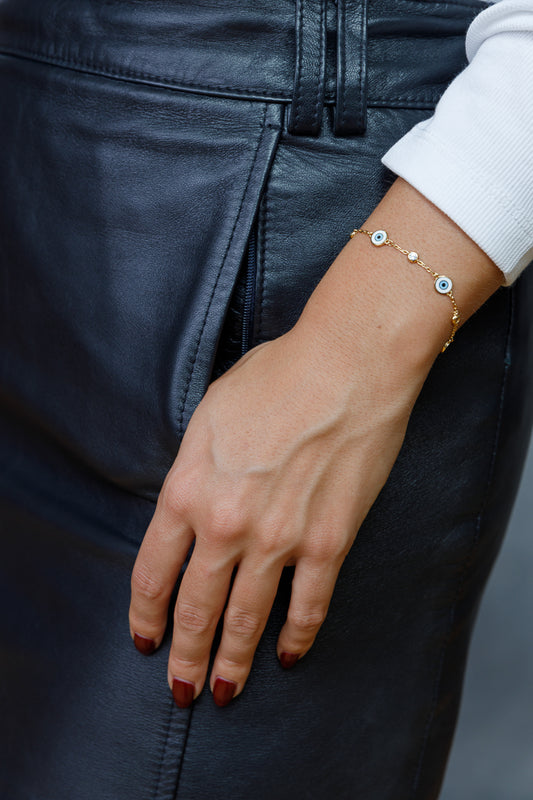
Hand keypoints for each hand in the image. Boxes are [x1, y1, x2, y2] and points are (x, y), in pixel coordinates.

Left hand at [128, 312, 423, 706]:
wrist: (345, 366)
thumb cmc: (275, 377)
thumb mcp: (207, 415)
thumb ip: (191, 470)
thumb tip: (189, 507)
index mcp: (188, 489)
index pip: (153, 572)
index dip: (146, 614)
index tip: (146, 639)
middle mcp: (226, 524)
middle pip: (195, 609)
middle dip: (185, 658)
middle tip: (181, 690)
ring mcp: (279, 538)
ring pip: (246, 620)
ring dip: (232, 663)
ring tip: (224, 692)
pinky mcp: (328, 542)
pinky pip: (308, 606)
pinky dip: (296, 638)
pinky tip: (288, 657)